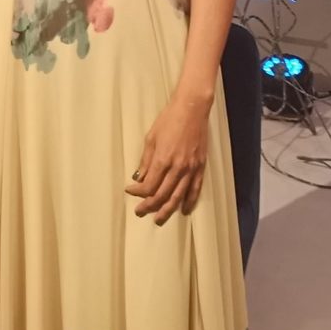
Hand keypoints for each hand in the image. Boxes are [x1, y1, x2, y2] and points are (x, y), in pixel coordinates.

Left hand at [125, 95, 211, 224]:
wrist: (192, 110)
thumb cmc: (168, 120)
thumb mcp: (151, 138)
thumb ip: (146, 160)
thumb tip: (139, 178)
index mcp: (162, 160)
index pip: (148, 186)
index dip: (137, 192)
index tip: (129, 191)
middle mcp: (177, 168)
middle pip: (162, 195)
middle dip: (149, 206)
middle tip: (140, 212)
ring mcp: (190, 169)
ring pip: (178, 197)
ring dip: (167, 210)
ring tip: (158, 219)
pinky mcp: (200, 167)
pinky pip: (195, 190)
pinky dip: (189, 202)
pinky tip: (183, 210)